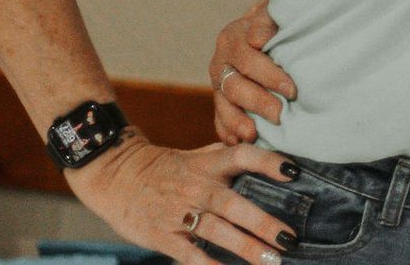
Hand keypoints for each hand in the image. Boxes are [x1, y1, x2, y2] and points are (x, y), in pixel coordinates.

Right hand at [66, 132, 298, 264]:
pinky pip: (188, 253)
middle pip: (234, 203)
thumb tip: (268, 157)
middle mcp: (196, 187)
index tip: (294, 172)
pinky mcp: (162, 235)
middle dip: (263, 222)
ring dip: (245, 247)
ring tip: (271, 260)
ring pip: (216, 231)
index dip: (268, 162)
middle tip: (289, 238)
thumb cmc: (166, 168)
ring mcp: (179, 212)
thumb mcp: (197, 155)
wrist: (116, 176)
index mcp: (208, 164)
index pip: (242, 156)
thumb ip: (228, 158)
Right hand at [210, 0, 293, 144]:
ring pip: (224, 105)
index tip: (292, 89)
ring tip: (254, 135)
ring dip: (239, 121)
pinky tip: (238, 143)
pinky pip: (219, 119)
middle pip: (236, 86)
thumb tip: (258, 38)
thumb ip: (267, 20)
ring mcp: (218, 83)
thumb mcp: (273, 12)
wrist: (265, 26)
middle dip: (259, 102)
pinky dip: (227, 132)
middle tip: (281, 115)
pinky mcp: (220, 100)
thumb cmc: (277, 20)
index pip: (248, 59)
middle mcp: (221, 62)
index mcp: (232, 38)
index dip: (270, 75)